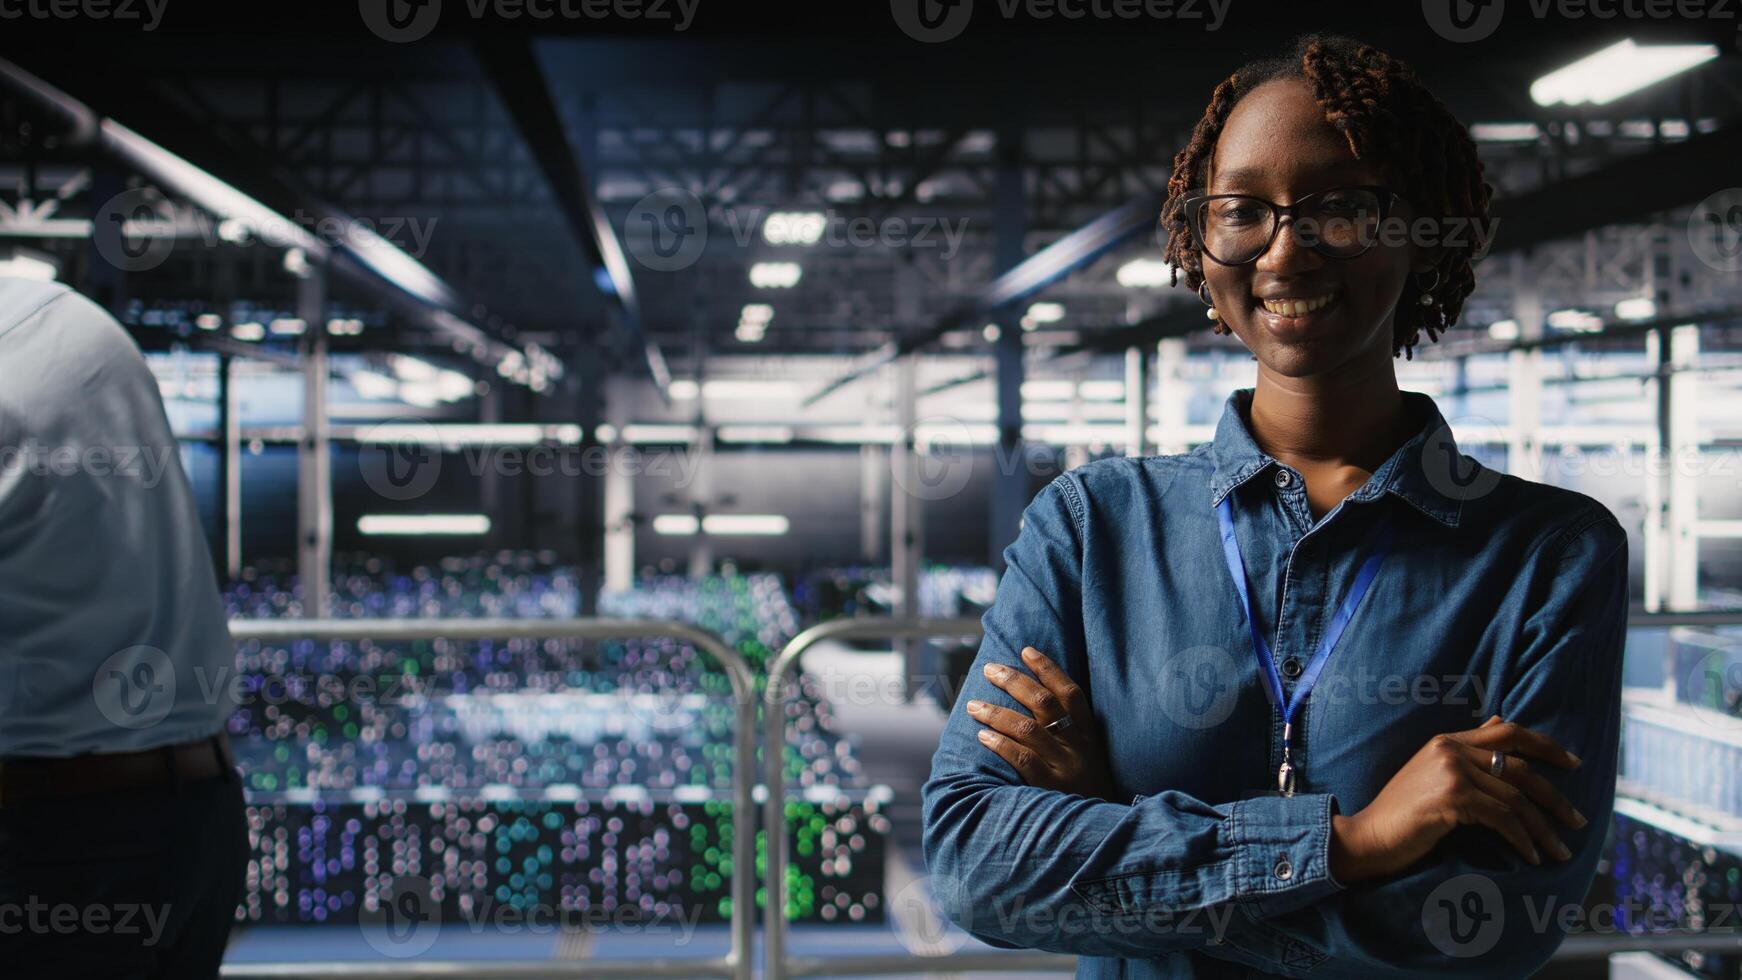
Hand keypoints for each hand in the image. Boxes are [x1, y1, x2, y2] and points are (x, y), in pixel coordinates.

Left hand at [966, 646, 1116, 799]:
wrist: (1103, 830)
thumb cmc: (1089, 793)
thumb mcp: (1091, 760)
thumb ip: (1071, 736)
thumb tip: (1032, 706)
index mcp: (1089, 736)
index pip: (1071, 692)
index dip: (1048, 669)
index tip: (1026, 650)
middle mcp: (1078, 746)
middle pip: (1045, 703)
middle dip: (1014, 681)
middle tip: (989, 669)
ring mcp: (1065, 767)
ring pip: (1028, 728)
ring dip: (996, 712)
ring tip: (973, 705)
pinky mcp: (1052, 789)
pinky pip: (1023, 759)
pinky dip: (1001, 744)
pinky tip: (983, 737)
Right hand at [1331, 715, 1587, 883]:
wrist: (1367, 837)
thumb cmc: (1401, 814)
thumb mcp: (1432, 774)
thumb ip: (1465, 752)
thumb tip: (1498, 721)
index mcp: (1448, 740)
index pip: (1508, 731)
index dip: (1546, 746)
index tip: (1574, 764)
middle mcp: (1451, 749)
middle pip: (1520, 768)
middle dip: (1555, 797)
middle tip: (1577, 821)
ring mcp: (1452, 771)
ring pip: (1516, 798)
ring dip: (1544, 828)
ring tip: (1560, 851)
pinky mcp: (1453, 796)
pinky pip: (1503, 818)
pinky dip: (1523, 839)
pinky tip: (1531, 857)